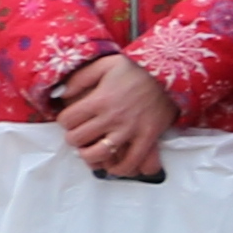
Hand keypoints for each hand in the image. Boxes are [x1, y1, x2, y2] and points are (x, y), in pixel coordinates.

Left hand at [50, 51, 175, 181]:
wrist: (171, 74)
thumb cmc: (136, 70)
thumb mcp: (106, 64)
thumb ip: (81, 77)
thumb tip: (62, 94)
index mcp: (100, 99)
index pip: (67, 119)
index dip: (64, 120)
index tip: (70, 119)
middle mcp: (112, 117)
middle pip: (78, 138)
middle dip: (73, 138)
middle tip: (79, 134)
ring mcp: (130, 130)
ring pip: (99, 154)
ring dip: (89, 155)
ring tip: (90, 151)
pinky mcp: (147, 138)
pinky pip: (131, 162)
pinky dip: (119, 168)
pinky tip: (113, 165)